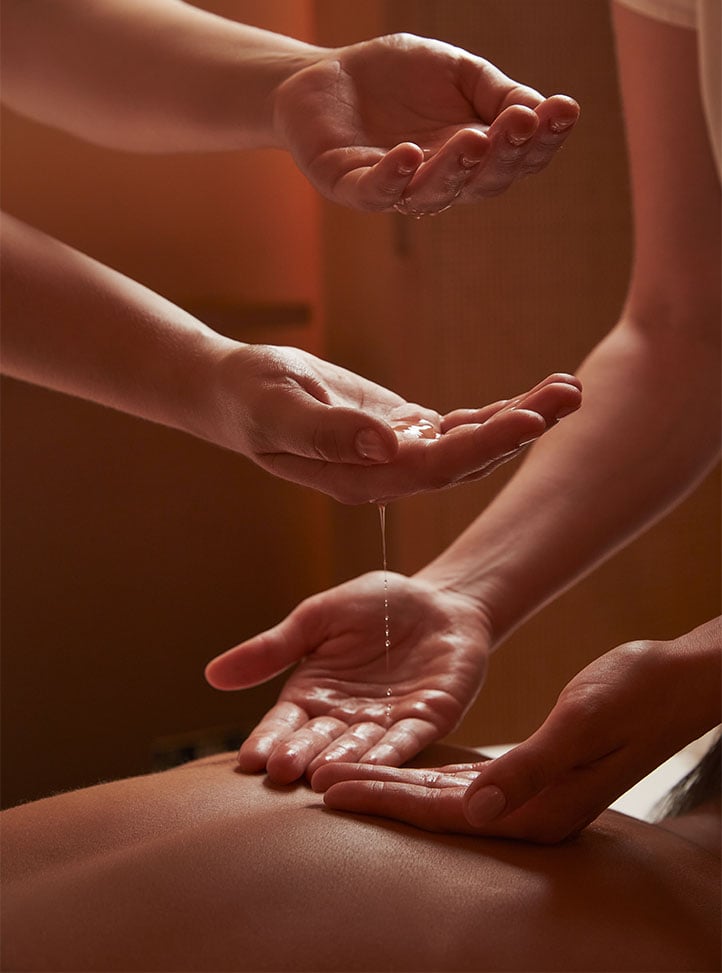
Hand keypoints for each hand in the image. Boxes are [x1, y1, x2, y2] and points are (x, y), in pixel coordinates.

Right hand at [205, 573, 493, 783]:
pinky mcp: (428, 721)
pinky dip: (391, 755)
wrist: (439, 598)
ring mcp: (387, 724)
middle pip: (317, 742)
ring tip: (320, 778)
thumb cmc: (375, 605)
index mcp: (313, 695)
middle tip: (281, 773)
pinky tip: (376, 767)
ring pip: (360, 749)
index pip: (284, 724)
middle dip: (300, 757)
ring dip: (342, 763)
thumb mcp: (317, 619)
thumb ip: (273, 649)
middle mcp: (345, 718)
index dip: (269, 740)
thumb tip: (211, 675)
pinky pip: (408, 741)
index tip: (250, 759)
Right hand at [208, 344, 581, 502]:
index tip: (527, 420)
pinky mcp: (399, 431)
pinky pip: (455, 427)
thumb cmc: (250, 398)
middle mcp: (387, 474)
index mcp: (362, 479)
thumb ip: (328, 432)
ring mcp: (396, 454)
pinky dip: (492, 413)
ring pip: (468, 443)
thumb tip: (388, 443)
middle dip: (519, 429)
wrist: (235, 394)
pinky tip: (529, 398)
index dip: (482, 447)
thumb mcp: (279, 409)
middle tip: (570, 396)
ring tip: (567, 390)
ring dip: (518, 419)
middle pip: (466, 460)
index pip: (434, 469)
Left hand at [275, 33, 578, 212]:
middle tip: (521, 124)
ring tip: (475, 139)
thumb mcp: (458, 72)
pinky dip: (394, 177)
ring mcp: (396, 188)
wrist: (325, 75)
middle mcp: (440, 179)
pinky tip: (411, 154)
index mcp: (472, 155)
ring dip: (457, 169)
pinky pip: (376, 193)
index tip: (564, 110)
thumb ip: (496, 93)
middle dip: (506, 156)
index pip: (516, 159)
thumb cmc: (396, 77)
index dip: (541, 141)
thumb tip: (542, 110)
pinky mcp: (351, 187)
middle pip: (482, 183)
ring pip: (434, 193)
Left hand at [314, 620, 721, 841]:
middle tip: (316, 784)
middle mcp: (528, 811)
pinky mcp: (530, 775)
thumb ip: (530, 769)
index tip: (332, 790)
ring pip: (444, 794)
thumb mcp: (582, 723)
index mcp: (539, 808)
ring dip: (394, 784)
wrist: (672, 684)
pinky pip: (465, 779)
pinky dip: (426, 773)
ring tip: (342, 775)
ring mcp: (530, 796)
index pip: (444, 812)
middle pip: (433, 809)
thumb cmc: (633, 696)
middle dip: (375, 794)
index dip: (385, 801)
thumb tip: (476, 809)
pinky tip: (399, 766)